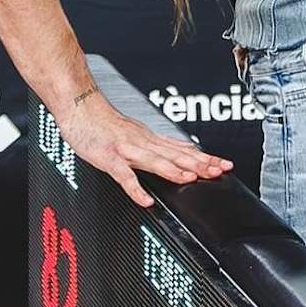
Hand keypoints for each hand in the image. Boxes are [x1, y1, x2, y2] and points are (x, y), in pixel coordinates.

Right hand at [58, 87, 231, 207]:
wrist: (80, 106)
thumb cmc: (104, 122)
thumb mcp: (139, 130)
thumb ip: (162, 143)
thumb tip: (187, 149)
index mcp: (150, 138)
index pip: (183, 150)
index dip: (205, 158)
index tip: (225, 165)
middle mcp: (143, 142)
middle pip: (175, 155)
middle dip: (198, 164)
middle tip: (219, 171)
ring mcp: (127, 149)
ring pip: (153, 161)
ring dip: (173, 170)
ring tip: (190, 178)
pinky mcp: (109, 158)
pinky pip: (124, 175)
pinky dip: (135, 188)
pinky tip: (146, 200)